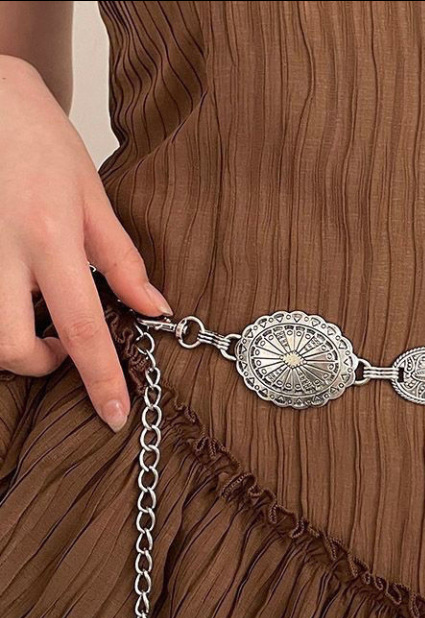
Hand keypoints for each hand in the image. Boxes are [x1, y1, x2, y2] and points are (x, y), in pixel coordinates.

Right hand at [0, 55, 170, 430]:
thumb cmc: (39, 140)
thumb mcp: (92, 196)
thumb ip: (122, 259)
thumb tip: (154, 308)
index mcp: (49, 237)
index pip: (83, 327)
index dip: (100, 379)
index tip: (114, 415)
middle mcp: (0, 249)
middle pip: (10, 345)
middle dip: (40, 365)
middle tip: (62, 350)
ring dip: (12, 343)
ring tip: (38, 319)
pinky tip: (15, 293)